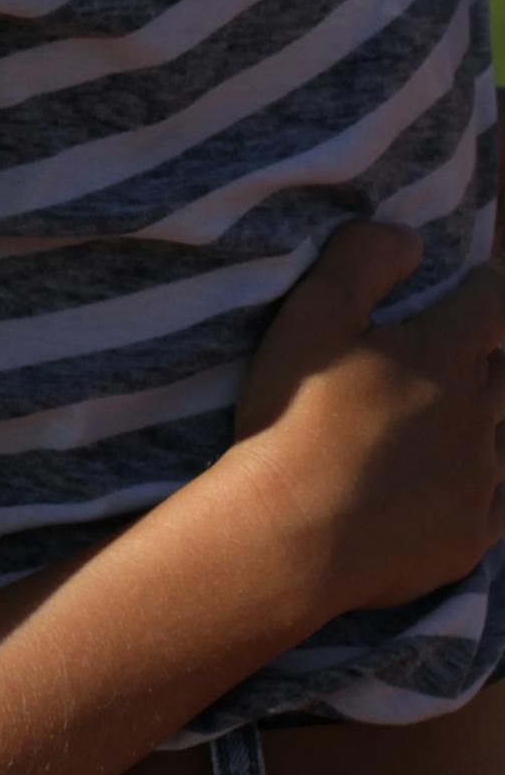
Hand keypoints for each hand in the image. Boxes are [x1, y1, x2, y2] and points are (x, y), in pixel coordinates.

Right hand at [230, 220, 504, 617]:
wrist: (291, 536)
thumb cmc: (294, 416)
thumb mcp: (311, 315)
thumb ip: (362, 258)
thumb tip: (410, 237)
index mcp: (446, 354)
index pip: (493, 301)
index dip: (483, 289)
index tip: (469, 289)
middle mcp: (479, 414)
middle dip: (482, 361)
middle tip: (437, 364)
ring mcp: (480, 481)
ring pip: (499, 440)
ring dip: (475, 427)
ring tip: (427, 432)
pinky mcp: (470, 537)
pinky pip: (491, 505)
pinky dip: (471, 491)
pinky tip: (433, 491)